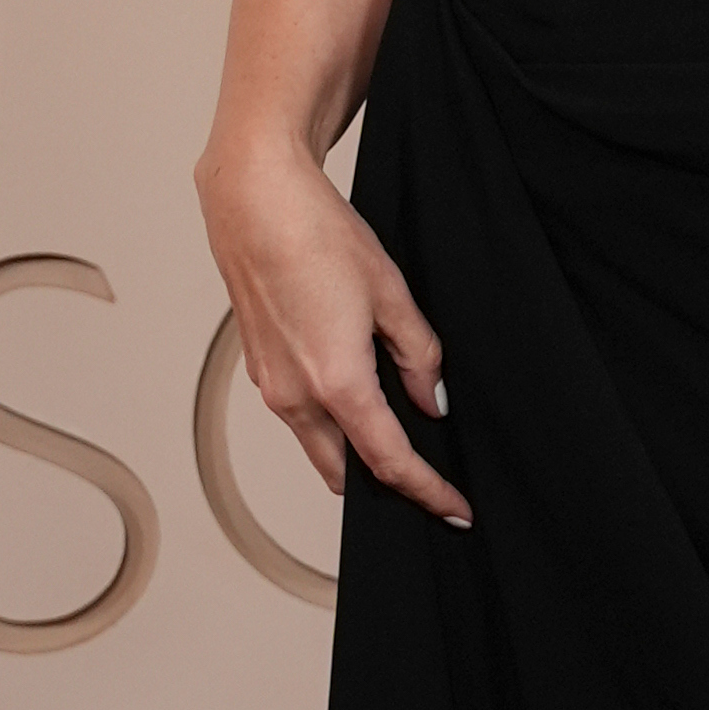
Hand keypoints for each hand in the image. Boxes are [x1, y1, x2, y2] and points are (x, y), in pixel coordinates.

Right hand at [197, 126, 469, 526]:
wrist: (254, 199)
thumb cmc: (317, 235)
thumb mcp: (391, 294)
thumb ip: (418, 357)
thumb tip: (432, 401)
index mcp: (336, 384)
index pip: (390, 462)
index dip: (428, 491)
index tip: (454, 510)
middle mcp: (295, 397)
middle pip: (346, 470)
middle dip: (386, 486)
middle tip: (428, 482)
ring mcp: (270, 385)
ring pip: (319, 445)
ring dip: (353, 453)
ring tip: (396, 436)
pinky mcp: (258, 367)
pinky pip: (299, 416)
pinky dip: (329, 423)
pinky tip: (354, 396)